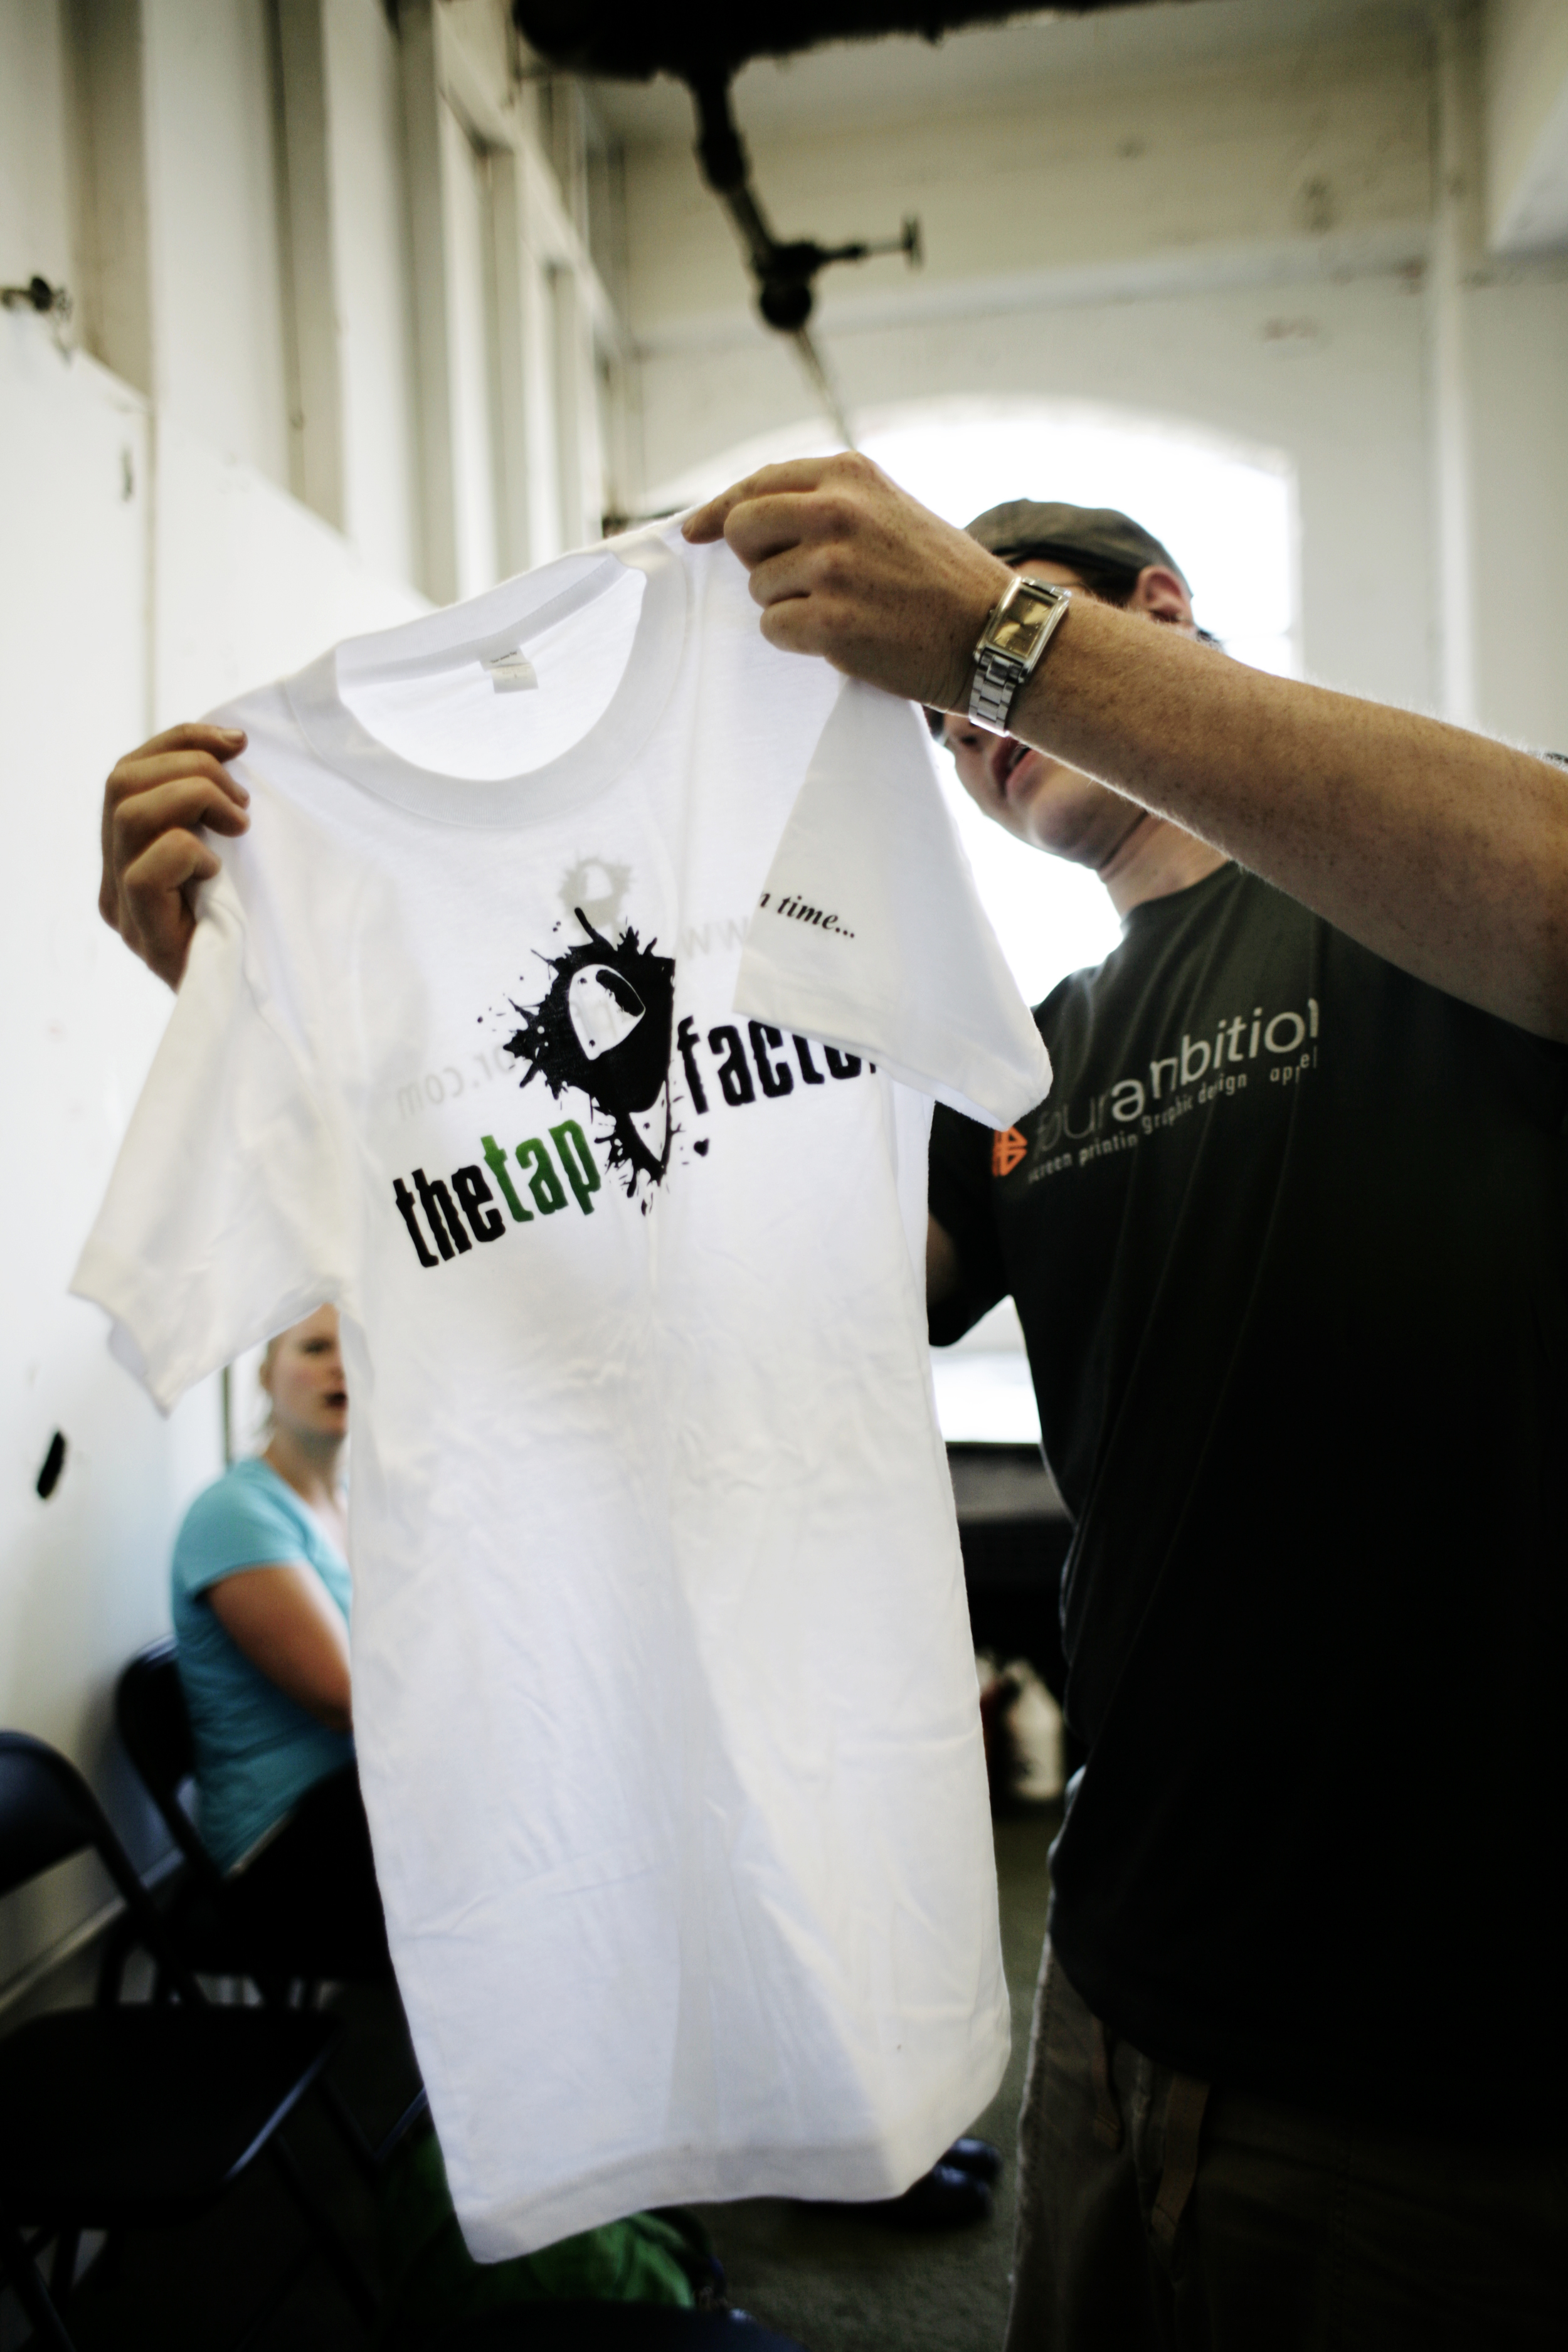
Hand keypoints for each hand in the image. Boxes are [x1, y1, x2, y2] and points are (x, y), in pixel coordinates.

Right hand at [99, 723, 250, 988]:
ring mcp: (124, 910)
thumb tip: (235, 748)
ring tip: (240, 826)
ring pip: (128, 815)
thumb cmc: (264, 928)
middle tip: (242, 799)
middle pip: (120, 782)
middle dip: (190, 766)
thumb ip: (219, 810)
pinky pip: (143, 874)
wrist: (269, 1008)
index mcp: (131, 848)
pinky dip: (187, 855)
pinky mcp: (144, 939)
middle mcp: (116, 875)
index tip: (238, 743)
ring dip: (195, 800)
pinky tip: (218, 872)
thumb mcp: (242, 854)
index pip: (131, 770)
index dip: (182, 741)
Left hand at [683, 453, 1010, 713]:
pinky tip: (841, 638)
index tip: (695, 531)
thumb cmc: (943, 579)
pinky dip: (798, 641)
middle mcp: (835, 511)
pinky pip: (774, 629)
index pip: (758, 483)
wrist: (995, 634)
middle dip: (756, 560)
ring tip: (845, 610)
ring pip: (759, 588)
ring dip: (789, 606)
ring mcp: (831, 567)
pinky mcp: (831, 622)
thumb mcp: (891, 510)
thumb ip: (830, 503)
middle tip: (795, 582)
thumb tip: (747, 517)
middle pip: (743, 529)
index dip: (719, 509)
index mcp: (849, 475)